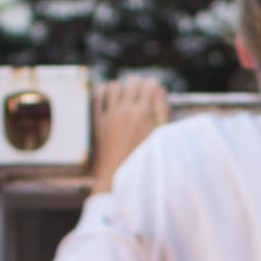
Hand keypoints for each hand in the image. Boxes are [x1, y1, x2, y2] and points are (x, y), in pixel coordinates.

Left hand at [89, 77, 169, 193]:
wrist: (120, 178)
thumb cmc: (145, 162)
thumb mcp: (161, 139)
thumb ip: (162, 113)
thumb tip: (161, 91)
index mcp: (143, 114)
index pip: (149, 85)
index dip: (154, 86)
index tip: (156, 92)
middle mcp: (125, 110)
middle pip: (132, 82)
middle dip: (140, 84)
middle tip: (143, 93)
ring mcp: (110, 114)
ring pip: (114, 86)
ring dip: (122, 87)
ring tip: (127, 96)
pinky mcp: (98, 121)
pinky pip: (97, 96)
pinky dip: (103, 91)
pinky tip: (110, 97)